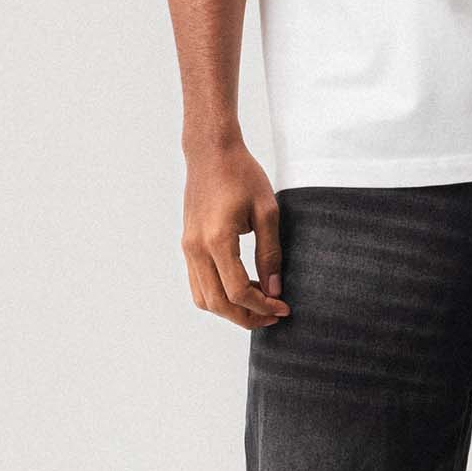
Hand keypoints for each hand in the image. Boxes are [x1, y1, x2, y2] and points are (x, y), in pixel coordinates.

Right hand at [180, 141, 290, 326]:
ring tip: (259, 304)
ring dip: (230, 310)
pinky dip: (218, 295)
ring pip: (203, 299)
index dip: (263, 306)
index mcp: (218, 240)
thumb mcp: (267, 212)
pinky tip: (242, 288)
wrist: (211, 153)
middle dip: (247, 317)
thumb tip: (274, 289)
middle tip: (273, 315)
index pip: (238, 291)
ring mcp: (188, 248)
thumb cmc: (242, 175)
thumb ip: (270, 253)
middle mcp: (197, 248)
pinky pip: (198, 283)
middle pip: (218, 303)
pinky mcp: (187, 245)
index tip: (284, 307)